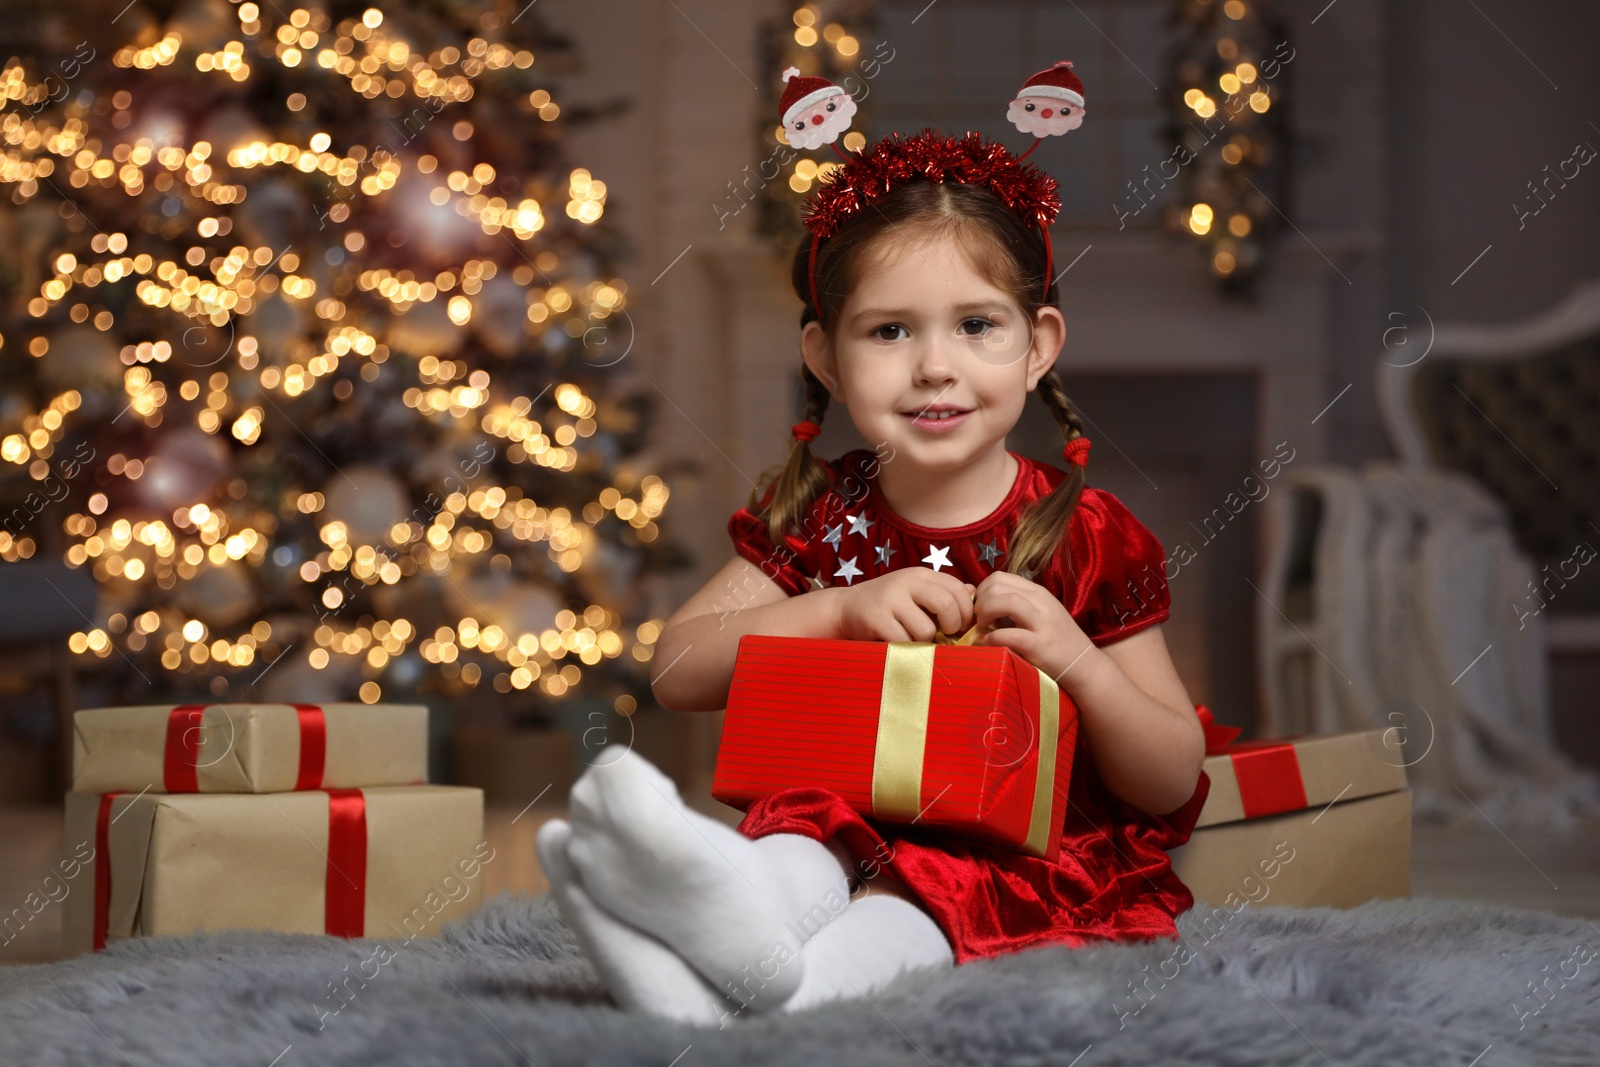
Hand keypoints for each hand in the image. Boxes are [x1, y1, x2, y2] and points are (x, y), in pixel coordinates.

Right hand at [834, 567, 976, 641]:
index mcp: (921, 574)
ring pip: (926, 629)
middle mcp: (907, 581)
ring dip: (923, 641)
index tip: (960, 625)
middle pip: (947, 605)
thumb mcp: (915, 592)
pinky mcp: (876, 617)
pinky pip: (904, 641)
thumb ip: (942, 592)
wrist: (845, 608)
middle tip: (944, 635)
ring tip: (913, 638)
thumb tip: (974, 592)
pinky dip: (905, 649)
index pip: (958, 589)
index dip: (966, 611)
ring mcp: (890, 598)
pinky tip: (898, 644)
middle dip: (952, 626)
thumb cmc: (888, 604)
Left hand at [973, 570, 1098, 687]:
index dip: (982, 591)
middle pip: (998, 586)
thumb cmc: (1056, 640)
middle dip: (980, 601)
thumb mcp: (1038, 613)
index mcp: (1037, 592)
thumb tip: (983, 604)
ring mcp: (1042, 622)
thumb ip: (1015, 605)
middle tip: (980, 619)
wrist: (1083, 664)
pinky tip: (991, 642)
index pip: (999, 577)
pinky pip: (1010, 635)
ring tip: (985, 626)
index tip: (980, 608)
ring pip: (1007, 601)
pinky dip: (994, 637)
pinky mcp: (1040, 645)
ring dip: (986, 612)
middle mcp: (1040, 602)